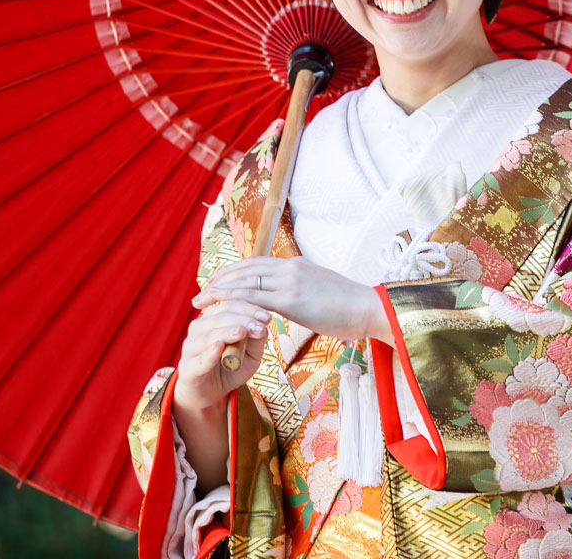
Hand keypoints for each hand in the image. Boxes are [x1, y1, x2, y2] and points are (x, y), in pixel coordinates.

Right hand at [172, 298, 268, 412]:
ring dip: (226, 332)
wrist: (209, 393)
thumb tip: (263, 326)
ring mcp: (190, 349)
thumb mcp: (250, 354)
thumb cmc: (231, 367)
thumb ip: (256, 340)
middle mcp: (198, 329)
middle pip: (219, 317)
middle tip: (260, 324)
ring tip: (242, 331)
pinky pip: (198, 360)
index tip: (268, 316)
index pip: (229, 305)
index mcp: (212, 319)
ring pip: (207, 336)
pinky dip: (208, 353)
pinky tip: (219, 347)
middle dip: (241, 318)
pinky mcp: (187, 369)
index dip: (248, 308)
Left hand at [193, 256, 391, 343]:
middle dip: (221, 278)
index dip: (235, 271)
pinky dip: (233, 300)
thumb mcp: (322, 291)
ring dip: (220, 289)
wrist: (369, 308)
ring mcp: (291, 281)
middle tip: (202, 289)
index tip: (218, 280)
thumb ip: (302, 291)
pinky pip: (254, 297)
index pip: (258, 263)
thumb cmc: (350, 307)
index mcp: (297, 265)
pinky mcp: (292, 299)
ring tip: (202, 299)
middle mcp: (291, 268)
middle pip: (246, 268)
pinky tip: (219, 306)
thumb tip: (291, 300)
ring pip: (246, 281)